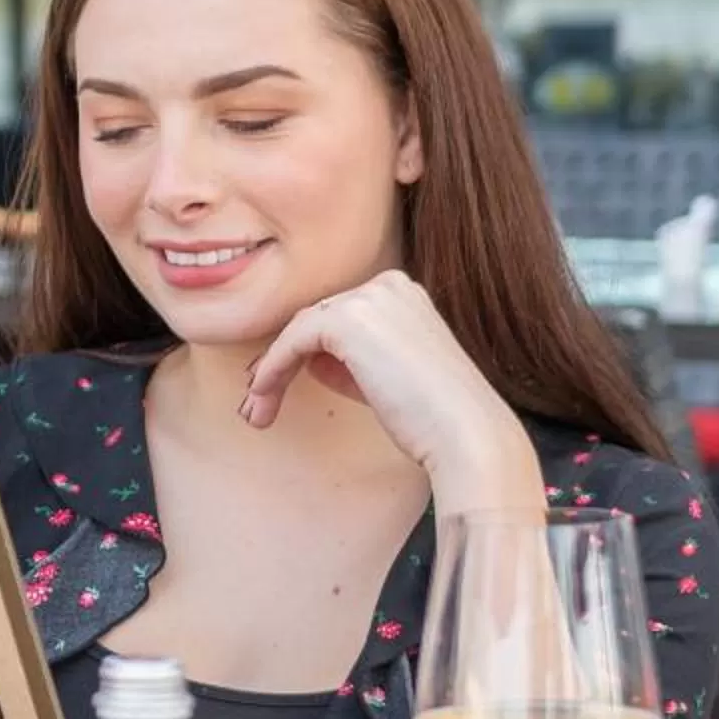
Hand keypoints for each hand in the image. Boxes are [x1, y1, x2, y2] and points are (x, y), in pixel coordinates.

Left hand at [239, 271, 540, 509]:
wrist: (462, 432)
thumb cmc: (430, 417)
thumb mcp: (385, 378)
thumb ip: (350, 361)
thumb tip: (310, 360)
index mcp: (403, 295)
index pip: (336, 317)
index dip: (301, 351)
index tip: (273, 386)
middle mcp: (389, 286)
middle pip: (314, 320)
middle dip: (280, 361)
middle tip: (256, 402)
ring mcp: (370, 297)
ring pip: (298, 330)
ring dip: (270, 371)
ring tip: (255, 411)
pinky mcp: (349, 319)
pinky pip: (292, 340)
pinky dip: (272, 368)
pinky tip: (262, 396)